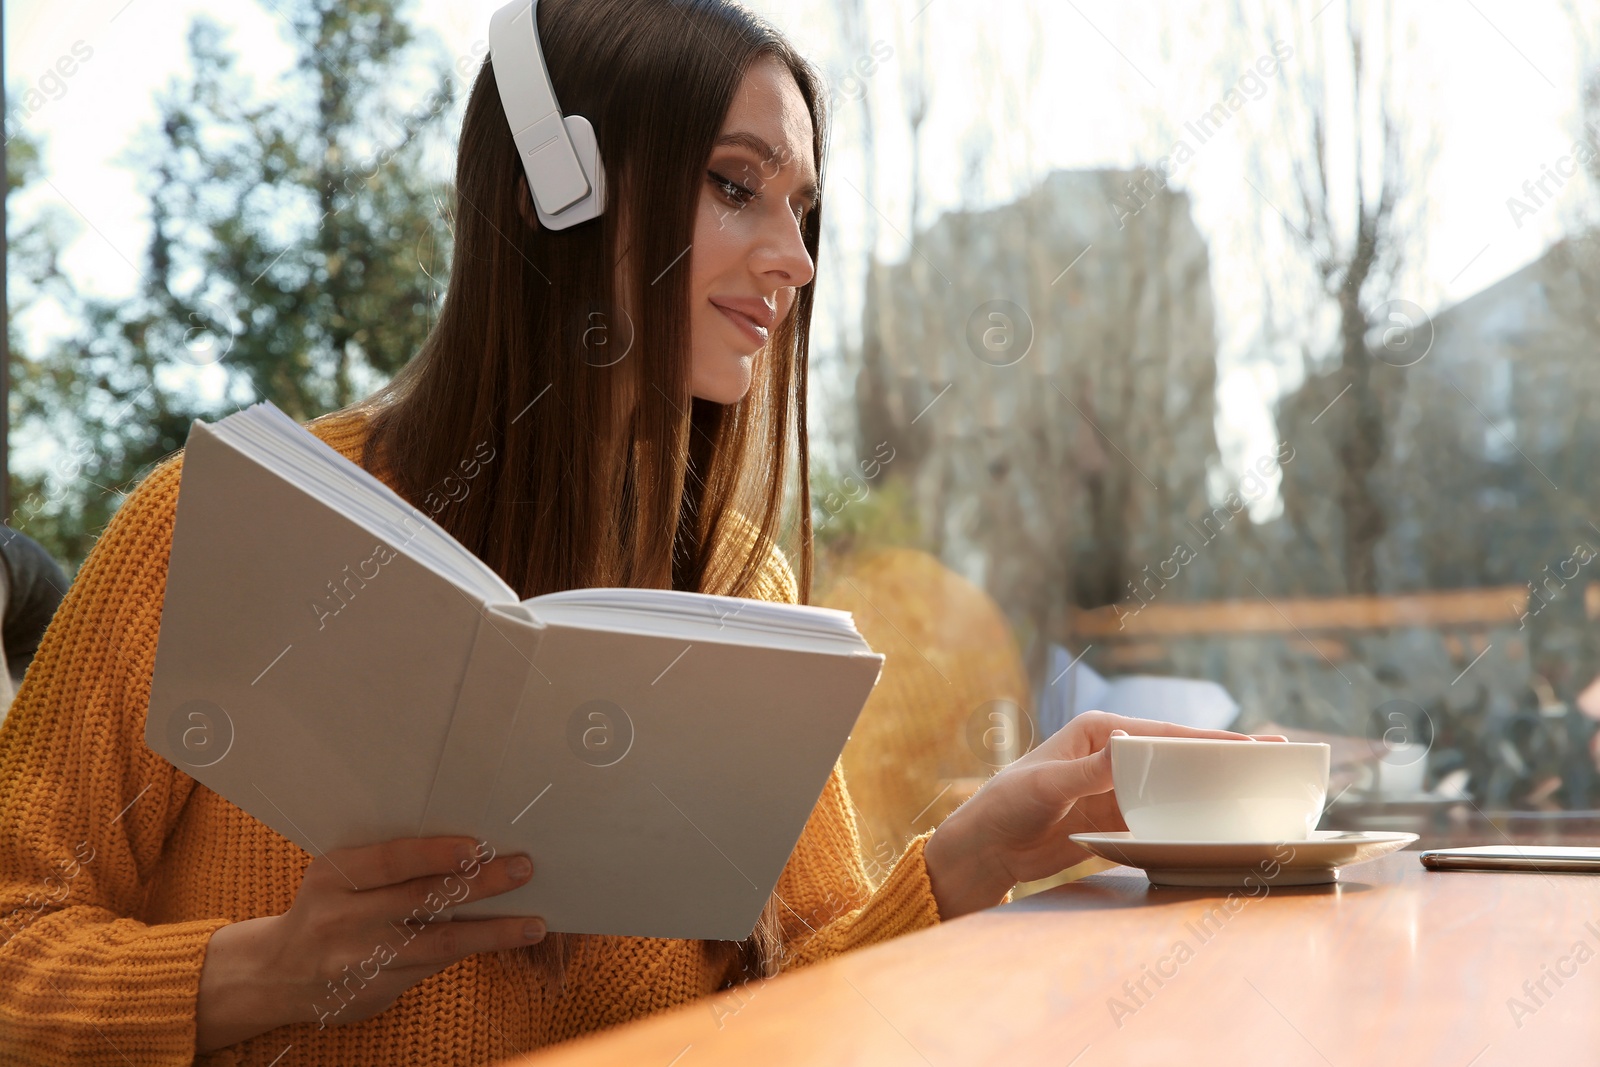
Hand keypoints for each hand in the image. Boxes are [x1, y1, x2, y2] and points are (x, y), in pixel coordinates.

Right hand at [196, 836, 544, 1052]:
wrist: (278, 972)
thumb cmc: (326, 906)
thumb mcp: (338, 875)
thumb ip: (388, 863)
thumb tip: (467, 848)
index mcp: (333, 877)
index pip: (391, 860)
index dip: (436, 854)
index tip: (477, 848)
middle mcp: (343, 919)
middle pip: (423, 900)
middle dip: (480, 885)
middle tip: (522, 869)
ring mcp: (360, 961)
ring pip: (437, 944)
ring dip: (492, 933)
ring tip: (534, 924)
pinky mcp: (375, 992)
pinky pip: (432, 967)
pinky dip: (470, 951)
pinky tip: (501, 940)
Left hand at [923, 712, 1284, 918]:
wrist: (987, 848)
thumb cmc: (1005, 805)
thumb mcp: (1045, 786)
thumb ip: (1086, 773)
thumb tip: (1127, 751)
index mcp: (1098, 733)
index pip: (1161, 735)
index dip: (1205, 742)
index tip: (1247, 747)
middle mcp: (1112, 754)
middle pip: (1177, 755)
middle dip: (1222, 757)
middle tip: (1274, 756)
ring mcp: (1117, 787)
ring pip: (1174, 784)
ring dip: (1212, 786)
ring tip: (1259, 787)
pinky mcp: (1116, 817)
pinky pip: (1160, 814)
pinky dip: (1188, 815)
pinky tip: (1218, 819)